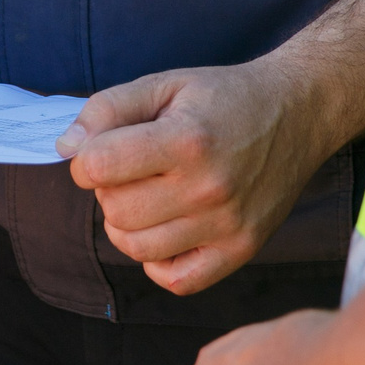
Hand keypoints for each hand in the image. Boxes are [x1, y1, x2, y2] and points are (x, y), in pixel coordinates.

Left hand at [57, 59, 333, 294]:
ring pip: (138, 248)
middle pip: (116, 211)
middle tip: (130, 170)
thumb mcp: (164, 84)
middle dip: (108, 190)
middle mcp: (209, 188)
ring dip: (128, 223)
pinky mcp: (242, 250)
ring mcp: (228, 225)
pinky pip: (176, 281)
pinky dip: (157, 261)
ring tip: (147, 195)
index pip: (100, 167)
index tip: (100, 150)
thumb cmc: (223, 97)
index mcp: (187, 140)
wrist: (297, 113)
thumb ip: (108, 109)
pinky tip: (166, 228)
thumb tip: (67, 148)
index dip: (85, 159)